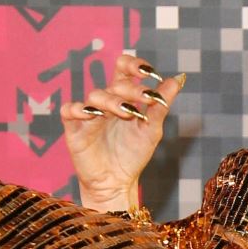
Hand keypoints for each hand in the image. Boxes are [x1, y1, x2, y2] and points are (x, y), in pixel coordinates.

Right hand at [57, 44, 186, 208]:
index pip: (124, 70)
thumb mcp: (151, 130)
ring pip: (95, 95)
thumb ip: (161, 105)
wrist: (117, 183)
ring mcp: (89, 114)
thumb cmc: (133, 155)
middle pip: (115, 84)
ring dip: (112, 101)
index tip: (149, 72)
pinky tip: (93, 115)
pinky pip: (70, 110)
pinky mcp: (75, 129)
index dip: (134, 65)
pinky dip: (79, 109)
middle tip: (147, 99)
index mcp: (123, 97)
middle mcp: (105, 102)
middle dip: (132, 90)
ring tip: (127, 112)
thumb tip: (178, 79)